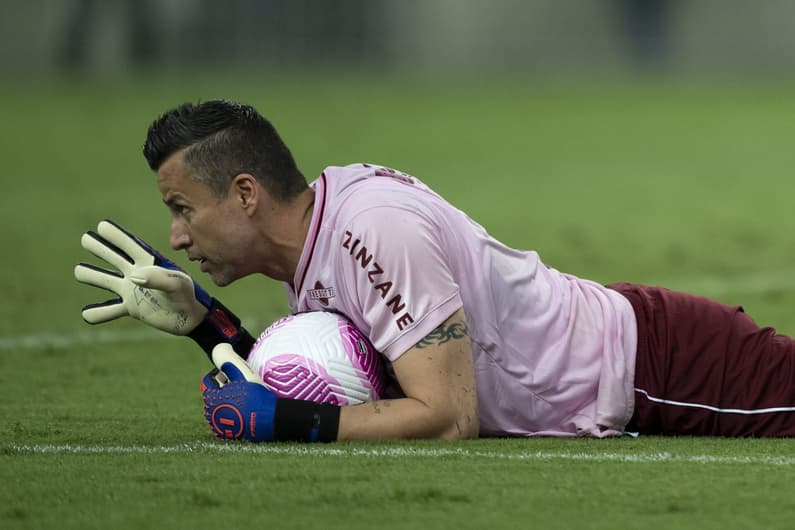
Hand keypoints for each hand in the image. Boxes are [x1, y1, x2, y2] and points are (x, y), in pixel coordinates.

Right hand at [74, 220, 210, 334]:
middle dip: (100, 248)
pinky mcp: (132, 308)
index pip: (129, 246)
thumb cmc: (187, 295)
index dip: (116, 236)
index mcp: (149, 263)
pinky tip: (86, 314)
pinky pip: (110, 310)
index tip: (101, 226)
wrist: (191, 318)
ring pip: (107, 281)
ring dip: (93, 276)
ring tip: (79, 270)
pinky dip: (99, 312)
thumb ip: (158, 278)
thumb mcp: (177, 284)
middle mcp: (138, 274)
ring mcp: (133, 291)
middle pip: (114, 258)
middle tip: (85, 238)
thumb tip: (133, 276)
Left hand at [201, 344, 277, 441]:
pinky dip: (234, 414)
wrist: (268, 419)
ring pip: (221, 407)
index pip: (208, 380)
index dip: (222, 374)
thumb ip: (227, 359)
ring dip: (230, 401)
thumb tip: (220, 347)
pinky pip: (228, 420)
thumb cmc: (254, 395)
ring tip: (245, 398)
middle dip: (225, 388)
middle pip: (214, 394)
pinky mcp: (229, 435)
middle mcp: (211, 413)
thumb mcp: (241, 372)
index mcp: (210, 397)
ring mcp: (219, 426)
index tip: (234, 375)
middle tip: (242, 386)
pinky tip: (247, 410)